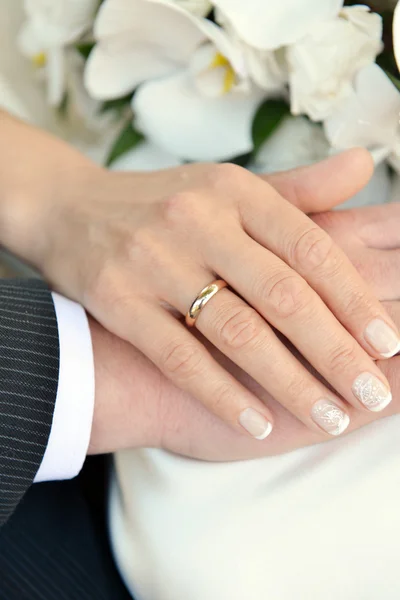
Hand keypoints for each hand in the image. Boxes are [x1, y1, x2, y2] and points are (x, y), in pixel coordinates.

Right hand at [89, 203, 399, 458]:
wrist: (69, 207)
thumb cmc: (163, 203)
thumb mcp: (227, 184)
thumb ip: (298, 189)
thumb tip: (366, 166)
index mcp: (235, 191)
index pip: (310, 248)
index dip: (354, 300)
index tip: (388, 343)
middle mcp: (199, 222)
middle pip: (283, 296)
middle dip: (336, 353)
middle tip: (373, 395)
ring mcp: (155, 262)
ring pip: (237, 333)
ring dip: (290, 383)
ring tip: (331, 418)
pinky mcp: (120, 301)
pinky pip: (180, 357)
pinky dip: (224, 394)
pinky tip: (259, 424)